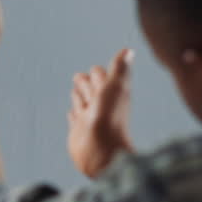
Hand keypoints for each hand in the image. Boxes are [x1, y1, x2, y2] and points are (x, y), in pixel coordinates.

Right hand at [68, 49, 135, 177]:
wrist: (102, 152)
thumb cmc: (110, 118)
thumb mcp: (116, 87)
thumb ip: (120, 69)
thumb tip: (129, 50)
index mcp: (110, 93)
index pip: (101, 78)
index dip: (97, 73)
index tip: (96, 70)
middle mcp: (100, 105)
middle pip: (90, 89)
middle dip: (85, 83)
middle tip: (79, 77)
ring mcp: (88, 119)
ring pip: (81, 103)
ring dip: (78, 96)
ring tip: (76, 91)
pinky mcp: (78, 131)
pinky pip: (74, 119)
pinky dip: (73, 114)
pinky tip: (72, 113)